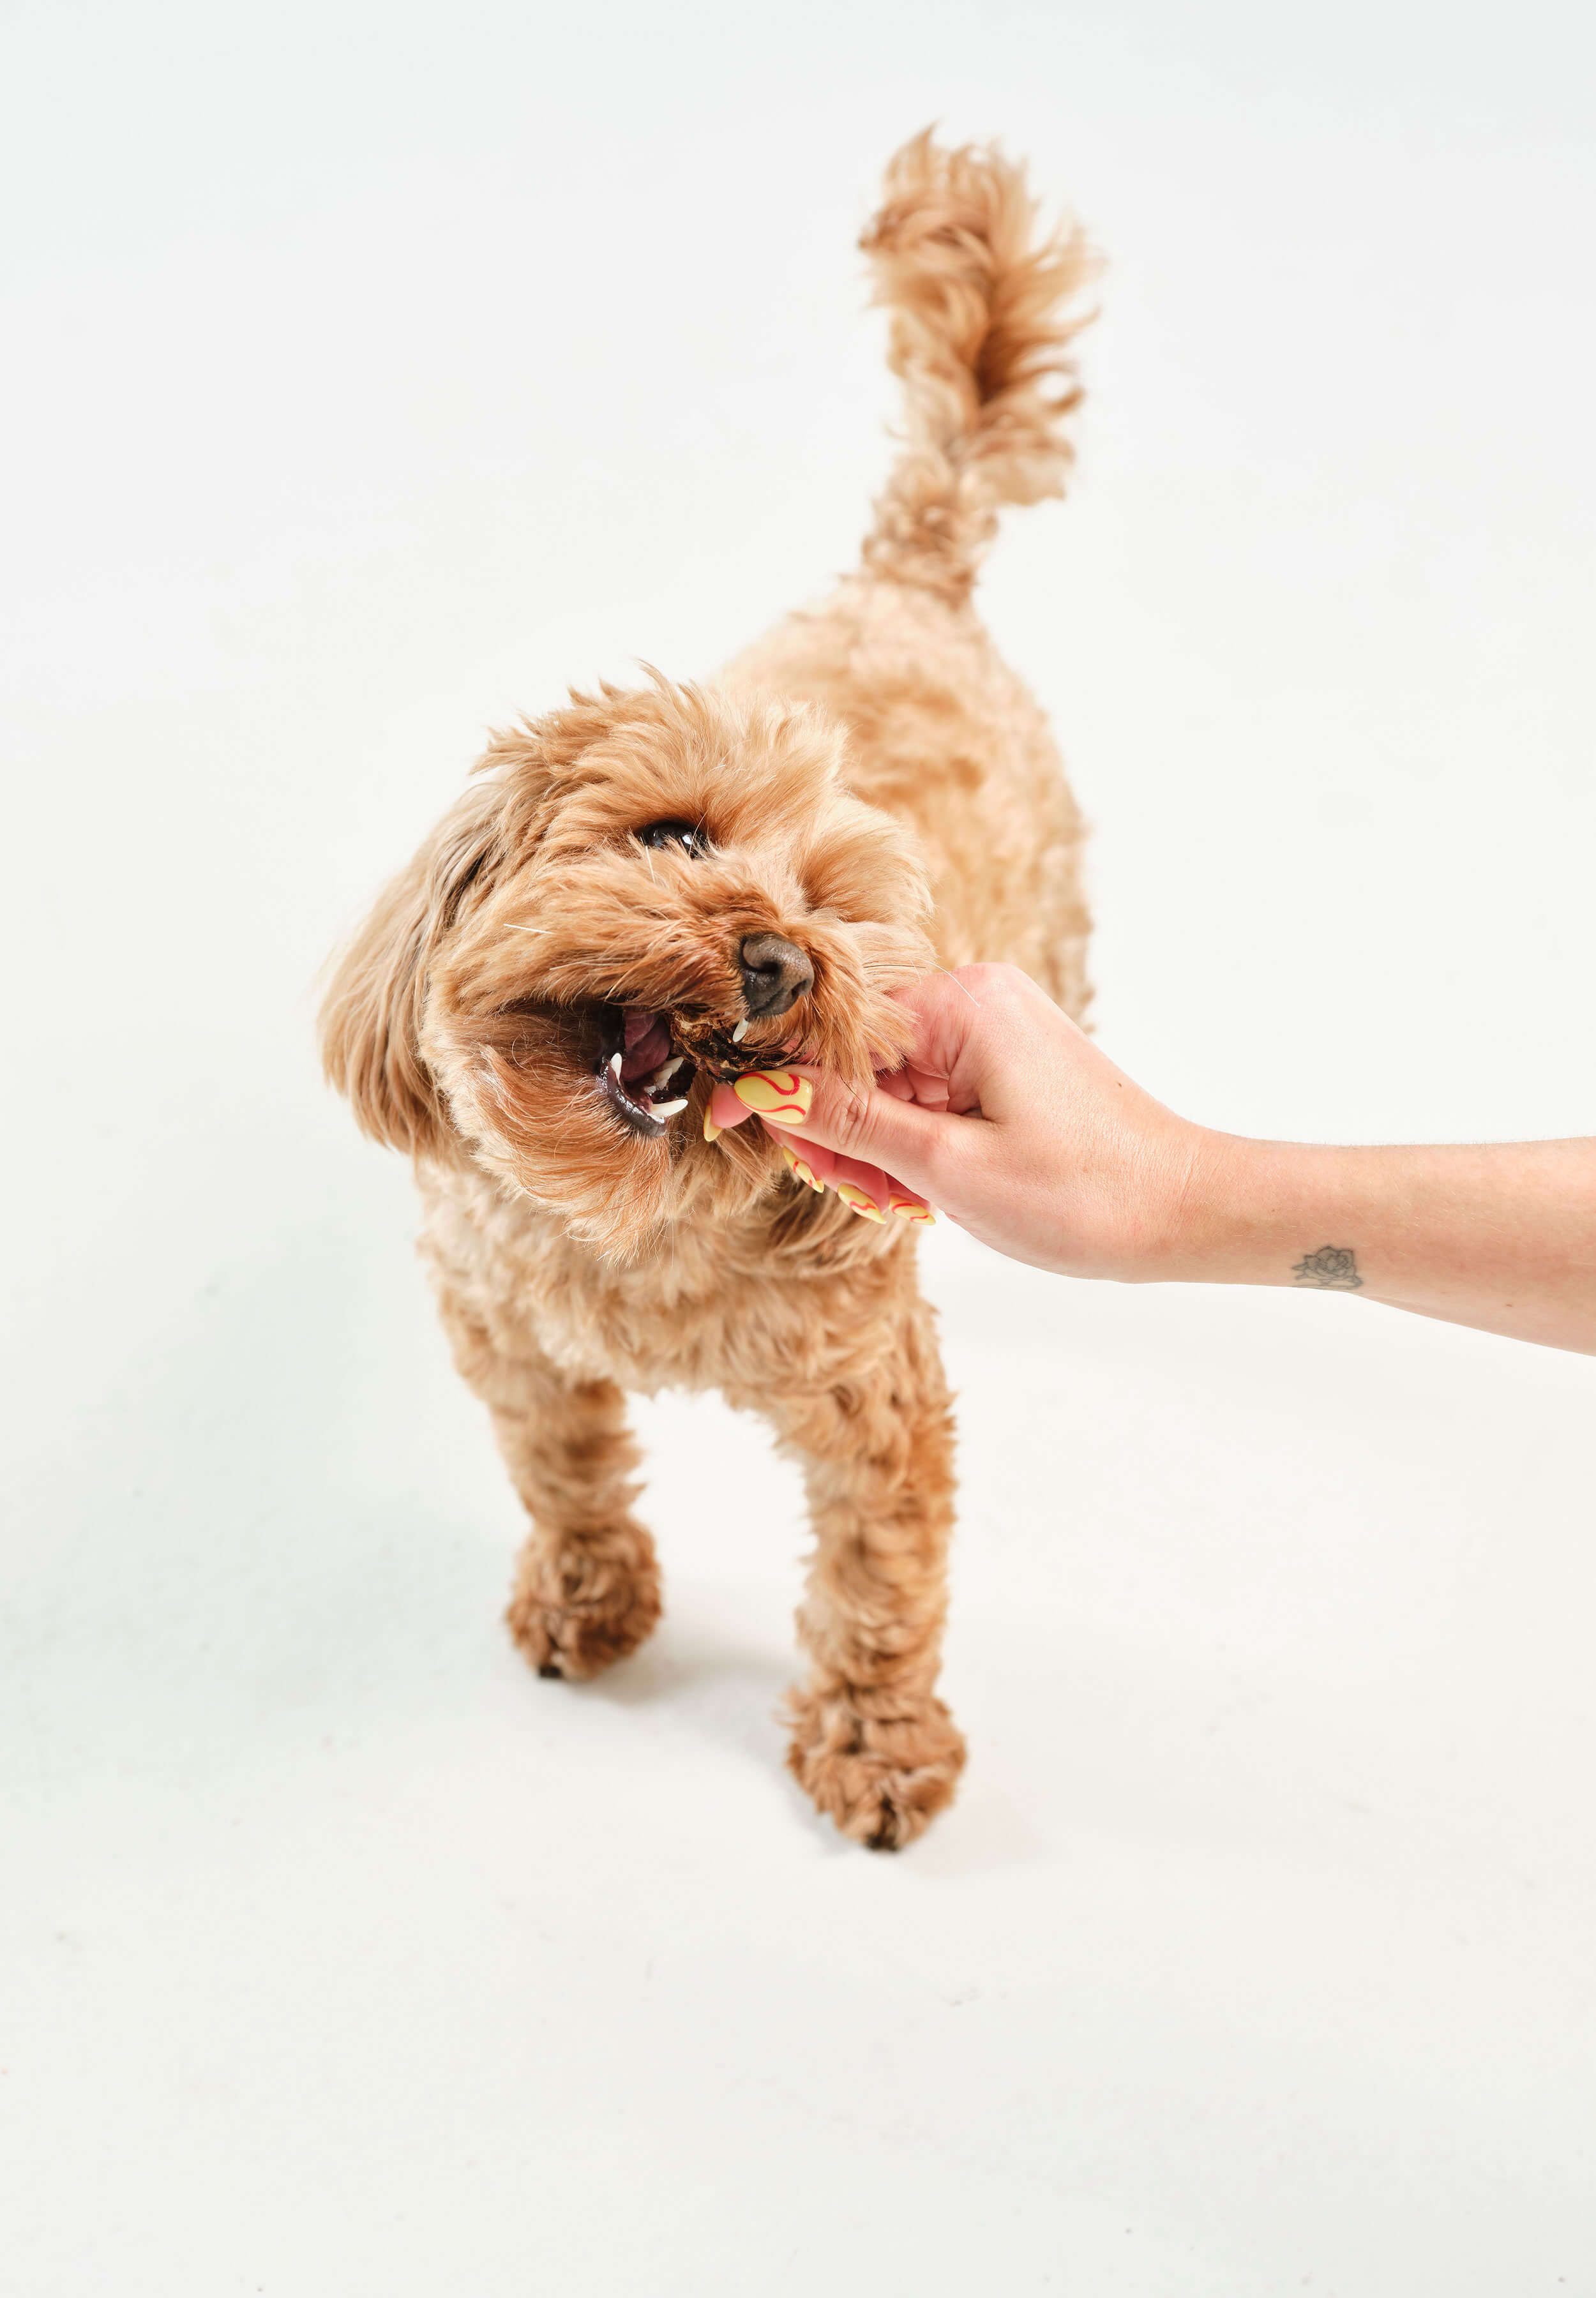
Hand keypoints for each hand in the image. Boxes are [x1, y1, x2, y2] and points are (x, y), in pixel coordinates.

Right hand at [708, 963, 1211, 1277]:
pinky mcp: (1004, 1063)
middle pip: (854, 1058)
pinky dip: (912, 1145)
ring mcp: (992, 1030)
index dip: (772, 1080)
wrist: (1190, 1212)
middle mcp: (974, 999)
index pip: (830, 1029)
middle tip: (865, 1197)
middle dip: (839, 1132)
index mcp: (961, 1005)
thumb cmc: (1085, 1195)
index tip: (718, 1122)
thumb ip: (848, 1124)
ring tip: (910, 1205)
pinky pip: (925, 1095)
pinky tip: (928, 1193)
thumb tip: (762, 1088)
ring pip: (886, 1086)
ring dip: (876, 1149)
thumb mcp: (948, 1167)